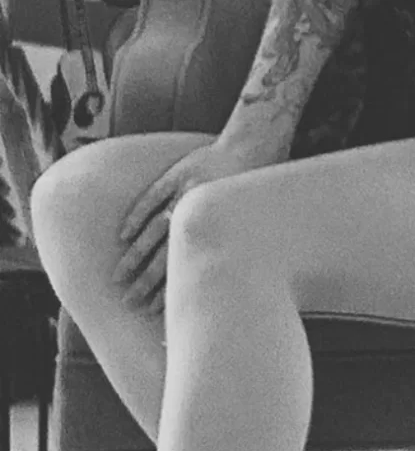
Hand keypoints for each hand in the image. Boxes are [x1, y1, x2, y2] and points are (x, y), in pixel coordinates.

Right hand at [115, 129, 286, 307]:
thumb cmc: (261, 184)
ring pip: (152, 229)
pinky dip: (135, 217)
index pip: (187, 267)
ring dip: (134, 255)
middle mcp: (197, 212)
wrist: (257, 140)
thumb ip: (239, 244)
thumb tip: (238, 278)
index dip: (169, 290)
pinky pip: (151, 198)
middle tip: (128, 301)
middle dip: (144, 281)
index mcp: (217, 226)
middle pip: (163, 254)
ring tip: (119, 277)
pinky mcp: (176, 173)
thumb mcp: (253, 217)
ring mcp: (183, 192)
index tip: (153, 310)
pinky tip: (123, 237)